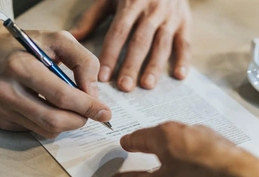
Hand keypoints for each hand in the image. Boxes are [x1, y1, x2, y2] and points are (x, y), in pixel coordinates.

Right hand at [0, 20, 111, 138]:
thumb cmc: (24, 44)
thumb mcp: (57, 40)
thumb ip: (83, 62)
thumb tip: (93, 94)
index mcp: (20, 66)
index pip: (61, 96)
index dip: (87, 107)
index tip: (105, 112)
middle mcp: (6, 90)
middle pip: (54, 120)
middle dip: (80, 120)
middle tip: (91, 113)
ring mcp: (1, 108)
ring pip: (46, 130)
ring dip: (67, 124)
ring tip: (72, 108)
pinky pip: (34, 130)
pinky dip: (49, 123)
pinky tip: (48, 107)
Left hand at [70, 0, 191, 91]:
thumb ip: (92, 17)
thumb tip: (73, 37)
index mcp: (131, 2)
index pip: (118, 32)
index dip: (110, 54)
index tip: (103, 76)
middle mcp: (152, 10)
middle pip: (140, 41)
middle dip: (132, 65)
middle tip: (124, 87)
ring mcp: (171, 16)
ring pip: (162, 44)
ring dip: (155, 66)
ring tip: (147, 85)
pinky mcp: (185, 21)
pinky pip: (185, 42)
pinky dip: (184, 59)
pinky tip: (179, 76)